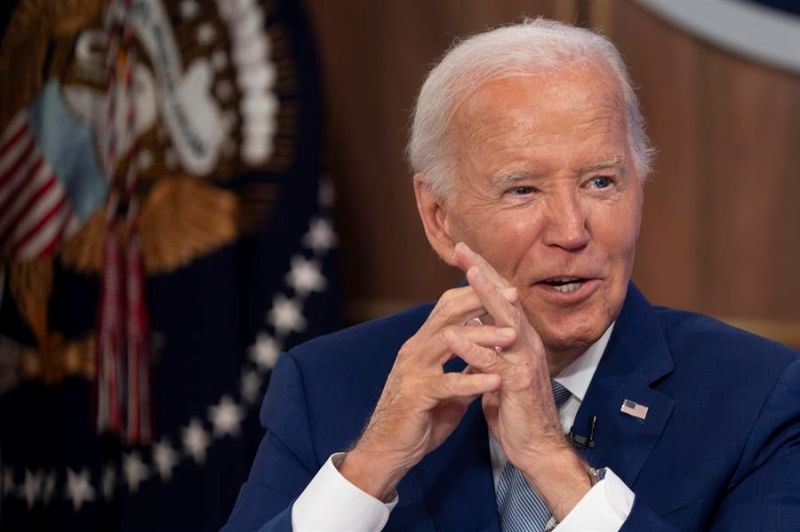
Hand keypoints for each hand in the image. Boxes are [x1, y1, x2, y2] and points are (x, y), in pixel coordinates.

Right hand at [340, 284, 517, 500]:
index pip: (448, 308)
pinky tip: (495, 380)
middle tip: (513, 297)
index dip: (476, 295)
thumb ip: (464, 370)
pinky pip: (447, 383)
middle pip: (448, 314)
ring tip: (512, 336)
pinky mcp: (416, 395)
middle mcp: (415, 350)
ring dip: (483, 336)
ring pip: (448, 341)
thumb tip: (489, 361)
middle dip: (481, 301)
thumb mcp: (447, 389)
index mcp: (423, 345)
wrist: (388, 450)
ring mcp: (413, 370)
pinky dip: (473, 381)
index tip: (507, 290)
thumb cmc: (418, 418)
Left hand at [447, 242, 591, 519]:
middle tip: (464, 249)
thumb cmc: (517, 410)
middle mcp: (526, 344)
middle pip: (505, 301)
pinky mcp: (519, 385)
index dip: (483, 275)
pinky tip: (453, 336)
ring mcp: (525, 362)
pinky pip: (494, 363)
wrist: (537, 448)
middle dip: (484, 273)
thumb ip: (492, 349)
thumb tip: (478, 329)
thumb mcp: (501, 372)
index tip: (464, 252)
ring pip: (505, 323)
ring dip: (485, 297)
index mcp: (520, 340)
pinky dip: (473, 349)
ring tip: (466, 275)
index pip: (500, 300)